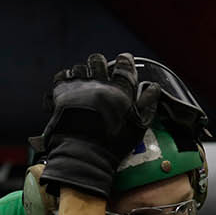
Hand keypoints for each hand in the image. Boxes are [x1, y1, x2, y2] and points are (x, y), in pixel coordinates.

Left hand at [38, 53, 160, 198]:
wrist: (83, 155)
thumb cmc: (113, 144)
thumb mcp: (138, 127)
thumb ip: (147, 105)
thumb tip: (154, 87)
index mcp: (119, 91)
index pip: (124, 65)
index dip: (125, 60)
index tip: (124, 59)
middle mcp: (99, 84)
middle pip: (98, 60)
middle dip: (99, 63)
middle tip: (100, 72)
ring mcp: (79, 88)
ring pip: (79, 68)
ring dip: (82, 72)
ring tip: (83, 82)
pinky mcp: (62, 95)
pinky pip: (61, 76)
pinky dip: (65, 78)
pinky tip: (69, 86)